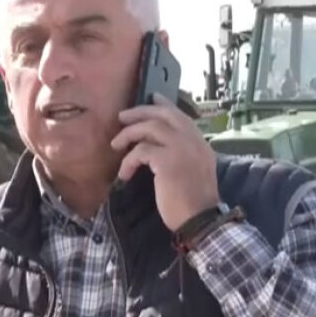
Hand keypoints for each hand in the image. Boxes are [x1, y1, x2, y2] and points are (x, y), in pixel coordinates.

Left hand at [112, 93, 220, 230]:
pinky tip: (125, 173)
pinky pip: (140, 151)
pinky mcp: (167, 161)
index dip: (164, 105)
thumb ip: (182, 153)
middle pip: (163, 115)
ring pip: (149, 128)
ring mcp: (181, 148)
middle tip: (122, 117)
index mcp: (200, 143)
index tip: (152, 97)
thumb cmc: (193, 201)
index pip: (180, 115)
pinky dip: (128, 161)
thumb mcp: (192, 170)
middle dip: (139, 112)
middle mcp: (192, 141)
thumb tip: (157, 146)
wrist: (200, 219)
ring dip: (128, 135)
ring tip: (115, 145)